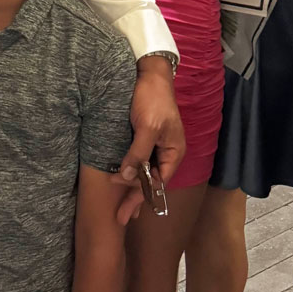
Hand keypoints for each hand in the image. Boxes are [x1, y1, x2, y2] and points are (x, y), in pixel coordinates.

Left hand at [115, 57, 185, 224]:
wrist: (148, 73)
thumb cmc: (153, 99)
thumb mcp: (147, 128)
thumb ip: (138, 153)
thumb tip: (126, 178)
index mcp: (173, 152)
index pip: (158, 181)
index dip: (140, 194)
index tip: (124, 207)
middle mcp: (166, 151)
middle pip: (150, 181)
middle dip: (135, 199)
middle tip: (120, 218)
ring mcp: (154, 144)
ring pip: (142, 172)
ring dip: (131, 187)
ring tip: (120, 207)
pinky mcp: (142, 136)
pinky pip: (136, 159)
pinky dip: (127, 170)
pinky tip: (119, 179)